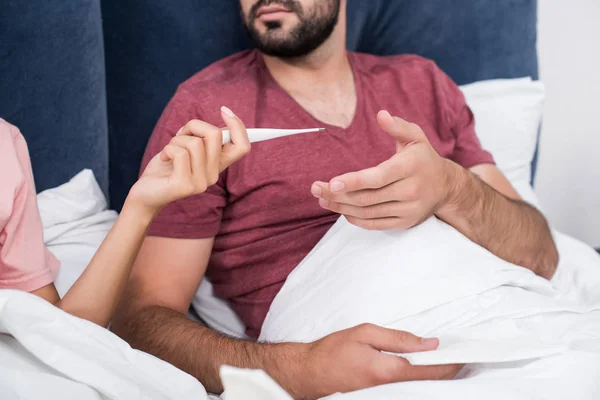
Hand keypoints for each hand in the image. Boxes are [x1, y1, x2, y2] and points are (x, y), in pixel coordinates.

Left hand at [128, 106, 249, 212]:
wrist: (146, 192)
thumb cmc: (167, 165)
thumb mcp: (187, 146)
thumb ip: (202, 136)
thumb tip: (219, 117)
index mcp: (218, 165)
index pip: (243, 147)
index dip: (238, 126)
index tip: (223, 110)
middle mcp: (214, 175)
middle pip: (215, 135)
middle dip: (193, 126)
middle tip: (181, 134)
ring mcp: (202, 183)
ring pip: (195, 143)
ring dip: (176, 140)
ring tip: (169, 150)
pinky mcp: (185, 186)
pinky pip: (180, 154)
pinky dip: (168, 149)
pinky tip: (164, 159)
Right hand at [281, 324, 460, 398]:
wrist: (309, 372)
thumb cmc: (333, 351)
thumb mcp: (365, 333)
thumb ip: (398, 339)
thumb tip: (428, 344)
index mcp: (388, 371)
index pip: (430, 371)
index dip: (451, 364)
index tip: (464, 354)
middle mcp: (390, 390)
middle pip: (429, 383)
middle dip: (447, 370)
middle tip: (459, 355)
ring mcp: (385, 396)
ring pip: (420, 387)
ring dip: (434, 375)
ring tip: (443, 360)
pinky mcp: (379, 397)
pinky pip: (407, 389)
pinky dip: (419, 378)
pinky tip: (421, 369)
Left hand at [311, 110, 452, 230]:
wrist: (446, 187)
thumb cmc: (424, 158)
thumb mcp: (416, 137)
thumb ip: (397, 126)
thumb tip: (381, 115)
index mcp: (411, 167)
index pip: (378, 177)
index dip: (354, 181)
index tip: (332, 182)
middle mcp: (411, 190)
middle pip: (368, 197)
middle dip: (338, 195)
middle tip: (316, 189)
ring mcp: (408, 209)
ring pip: (368, 212)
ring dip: (342, 207)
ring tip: (322, 198)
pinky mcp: (404, 222)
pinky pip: (375, 223)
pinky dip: (355, 218)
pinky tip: (341, 209)